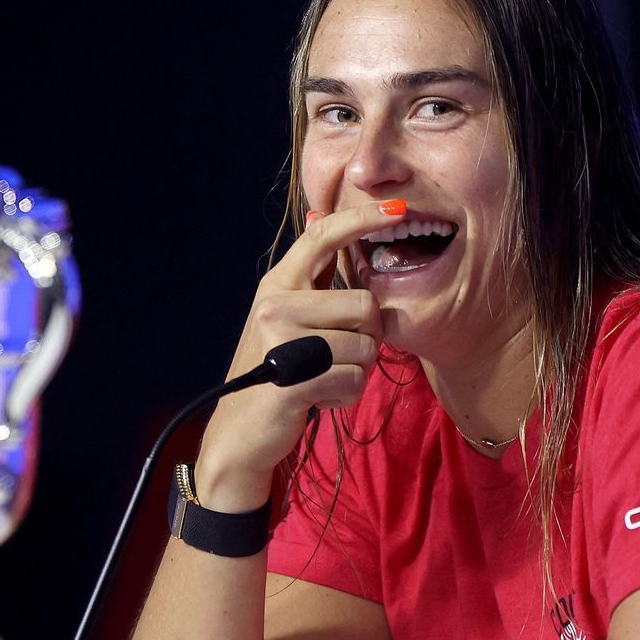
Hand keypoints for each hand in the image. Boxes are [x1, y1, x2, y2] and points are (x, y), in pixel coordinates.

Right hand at [194, 200, 406, 508]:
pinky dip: (344, 395)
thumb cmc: (276, 369)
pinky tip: (318, 398)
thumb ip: (311, 275)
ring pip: (364, 348)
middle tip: (340, 355)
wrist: (242, 430)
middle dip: (368, 337)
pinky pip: (352, 381)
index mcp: (277, 284)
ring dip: (356, 372)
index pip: (323, 237)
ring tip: (324, 378)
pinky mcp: (291, 381)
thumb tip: (320, 217)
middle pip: (365, 305)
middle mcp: (275, 305)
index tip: (398, 209)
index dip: (362, 219)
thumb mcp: (285, 315)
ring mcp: (280, 342)